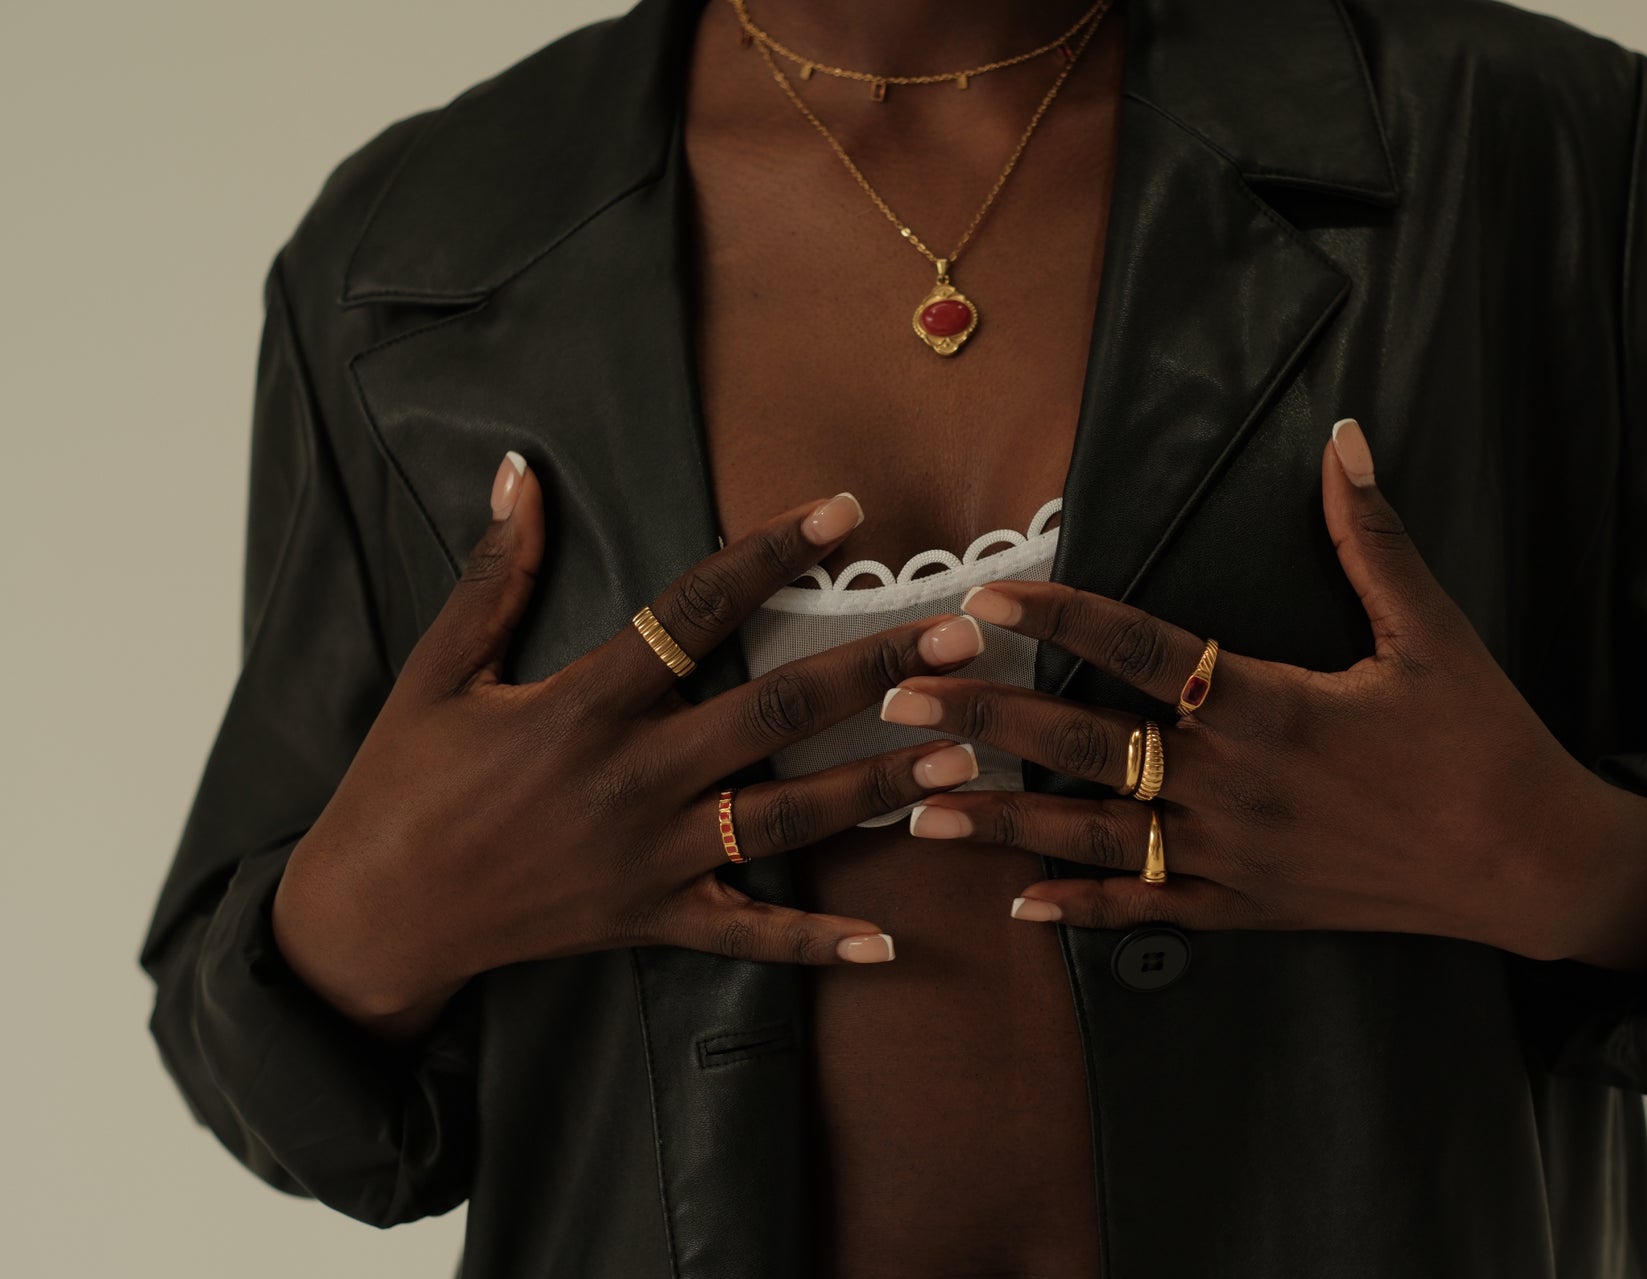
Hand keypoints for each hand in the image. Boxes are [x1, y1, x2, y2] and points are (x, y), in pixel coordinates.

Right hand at [273, 456, 992, 1040]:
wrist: (372, 915)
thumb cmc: (402, 783)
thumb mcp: (438, 670)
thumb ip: (494, 574)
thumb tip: (517, 471)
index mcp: (583, 705)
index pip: (695, 612)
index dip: (772, 555)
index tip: (845, 511)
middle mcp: (632, 778)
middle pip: (775, 712)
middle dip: (874, 669)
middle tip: (961, 637)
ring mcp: (650, 856)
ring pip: (787, 817)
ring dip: (878, 786)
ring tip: (963, 754)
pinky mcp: (652, 920)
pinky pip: (747, 936)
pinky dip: (815, 943)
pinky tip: (888, 943)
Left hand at [885, 418, 1646, 969]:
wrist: (1532, 867)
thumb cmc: (1482, 740)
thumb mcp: (1431, 631)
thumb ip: (1372, 536)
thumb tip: (1345, 437)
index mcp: (1267, 702)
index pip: (1139, 646)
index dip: (1058, 614)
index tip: (984, 595)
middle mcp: (1232, 781)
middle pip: (1084, 741)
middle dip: (985, 717)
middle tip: (899, 697)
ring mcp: (1232, 856)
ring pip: (1093, 834)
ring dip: (1001, 819)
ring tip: (918, 806)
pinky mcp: (1248, 911)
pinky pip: (1147, 911)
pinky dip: (1079, 910)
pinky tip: (1014, 905)